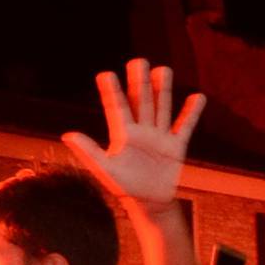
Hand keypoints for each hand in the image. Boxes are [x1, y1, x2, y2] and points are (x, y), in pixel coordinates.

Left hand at [61, 60, 203, 211]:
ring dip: (163, 90)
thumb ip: (88, 151)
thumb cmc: (124, 186)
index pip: (117, 109)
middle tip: (138, 62)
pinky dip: (191, 113)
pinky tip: (197, 97)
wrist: (149, 203)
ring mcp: (160, 137)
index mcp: (124, 135)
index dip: (111, 92)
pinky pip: (185, 127)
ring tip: (163, 70)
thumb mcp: (104, 169)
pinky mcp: (176, 146)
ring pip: (161, 108)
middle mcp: (142, 131)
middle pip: (141, 102)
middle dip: (140, 82)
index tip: (105, 75)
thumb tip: (67, 135)